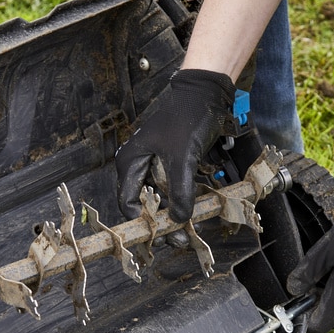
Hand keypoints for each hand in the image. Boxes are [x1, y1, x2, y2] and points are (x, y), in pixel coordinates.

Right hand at [116, 69, 234, 221]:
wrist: (206, 94)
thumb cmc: (188, 118)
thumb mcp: (183, 157)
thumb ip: (180, 191)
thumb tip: (179, 219)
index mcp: (130, 163)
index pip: (128, 203)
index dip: (143, 222)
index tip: (161, 235)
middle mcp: (137, 167)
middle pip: (143, 206)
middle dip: (160, 224)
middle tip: (178, 238)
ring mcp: (153, 167)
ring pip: (159, 201)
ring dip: (172, 216)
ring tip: (187, 231)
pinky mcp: (170, 167)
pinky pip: (172, 191)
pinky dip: (181, 202)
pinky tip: (193, 213)